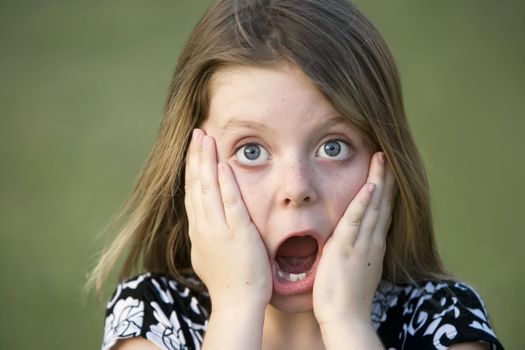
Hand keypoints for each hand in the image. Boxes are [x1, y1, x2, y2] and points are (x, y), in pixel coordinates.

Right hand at [184, 129, 271, 310]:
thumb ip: (207, 233)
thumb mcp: (208, 254)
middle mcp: (203, 227)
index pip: (192, 192)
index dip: (191, 168)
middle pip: (196, 185)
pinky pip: (230, 204)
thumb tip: (204, 221)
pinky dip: (225, 184)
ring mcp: (218, 230)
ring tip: (205, 138)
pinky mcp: (237, 234)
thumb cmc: (229, 281)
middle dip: (195, 157)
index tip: (193, 149)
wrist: (236, 304)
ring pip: (208, 189)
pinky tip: (223, 165)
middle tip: (196, 132)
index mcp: (198, 230)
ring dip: (206, 162)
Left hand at [313, 152, 394, 325]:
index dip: (386, 191)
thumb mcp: (357, 268)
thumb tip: (353, 241)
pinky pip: (356, 219)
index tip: (387, 173)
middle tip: (390, 156)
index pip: (382, 212)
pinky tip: (370, 184)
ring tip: (383, 158)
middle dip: (387, 179)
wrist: (346, 317)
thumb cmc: (346, 296)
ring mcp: (361, 243)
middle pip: (383, 204)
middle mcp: (372, 241)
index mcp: (373, 245)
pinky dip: (364, 200)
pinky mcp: (345, 247)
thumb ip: (357, 252)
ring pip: (373, 206)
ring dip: (379, 181)